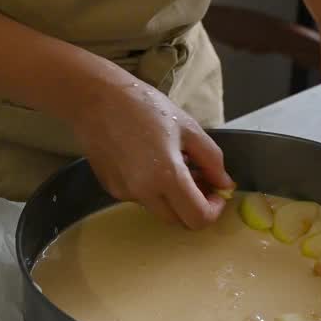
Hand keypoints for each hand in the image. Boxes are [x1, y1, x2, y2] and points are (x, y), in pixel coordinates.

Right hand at [69, 68, 234, 228]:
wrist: (95, 99)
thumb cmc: (145, 106)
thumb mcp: (188, 128)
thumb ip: (212, 160)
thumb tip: (225, 184)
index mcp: (167, 176)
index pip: (198, 218)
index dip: (214, 210)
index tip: (216, 192)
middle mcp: (144, 193)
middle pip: (179, 221)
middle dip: (194, 206)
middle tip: (199, 179)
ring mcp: (124, 193)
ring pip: (160, 210)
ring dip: (173, 198)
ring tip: (174, 164)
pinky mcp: (111, 188)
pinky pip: (140, 198)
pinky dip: (153, 189)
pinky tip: (149, 161)